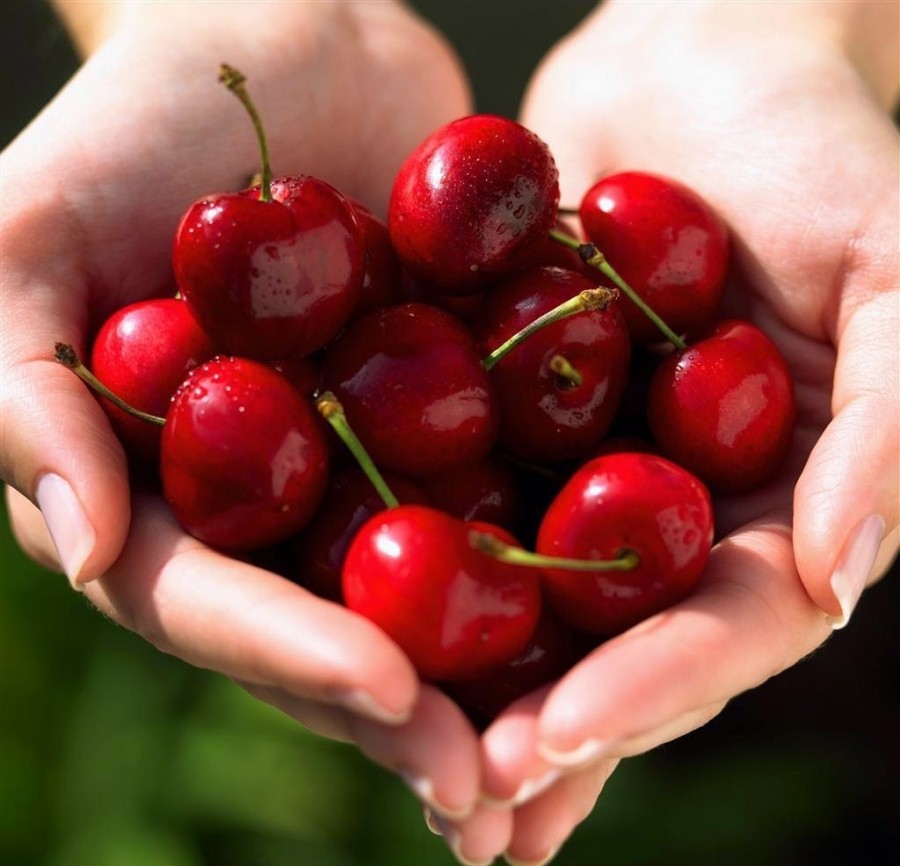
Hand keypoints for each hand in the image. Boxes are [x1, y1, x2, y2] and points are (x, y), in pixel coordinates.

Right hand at [1, 0, 483, 822]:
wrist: (280, 42)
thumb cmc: (136, 124)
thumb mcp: (33, 234)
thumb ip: (26, 390)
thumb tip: (80, 547)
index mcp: (157, 488)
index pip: (212, 602)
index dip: (288, 656)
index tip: (383, 693)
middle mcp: (260, 503)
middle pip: (327, 629)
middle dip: (400, 710)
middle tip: (487, 789)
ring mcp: (355, 467)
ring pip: (421, 594)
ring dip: (486, 676)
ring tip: (555, 756)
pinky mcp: (444, 415)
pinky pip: (498, 493)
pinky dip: (549, 558)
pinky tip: (617, 620)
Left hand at [439, 1, 898, 861]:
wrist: (693, 59)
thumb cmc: (814, 148)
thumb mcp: (894, 267)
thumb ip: (893, 421)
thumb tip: (842, 581)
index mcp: (783, 501)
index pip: (722, 627)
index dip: (645, 694)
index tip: (549, 746)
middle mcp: (687, 508)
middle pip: (619, 645)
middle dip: (548, 733)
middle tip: (466, 812)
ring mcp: (600, 470)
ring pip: (538, 603)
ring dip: (480, 692)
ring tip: (417, 779)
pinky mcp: (519, 417)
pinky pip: (470, 502)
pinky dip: (423, 568)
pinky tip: (360, 632)